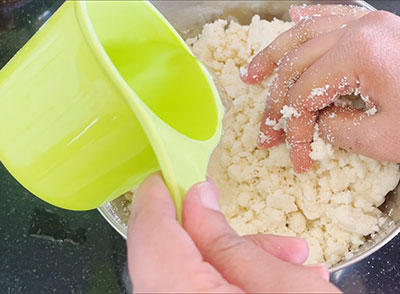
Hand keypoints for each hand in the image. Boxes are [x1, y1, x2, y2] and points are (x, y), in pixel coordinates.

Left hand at [126, 173, 339, 292]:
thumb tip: (198, 198)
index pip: (148, 233)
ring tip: (293, 263)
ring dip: (236, 263)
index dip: (155, 197)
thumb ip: (226, 239)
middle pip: (172, 257)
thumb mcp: (280, 287)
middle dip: (217, 236)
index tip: (166, 176)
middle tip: (260, 231)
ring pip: (190, 277)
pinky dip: (232, 284)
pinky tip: (278, 283)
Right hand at [242, 5, 399, 172]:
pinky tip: (292, 16)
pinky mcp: (379, 27)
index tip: (297, 158)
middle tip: (265, 133)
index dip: (294, 132)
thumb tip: (313, 124)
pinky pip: (334, 13)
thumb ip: (337, 130)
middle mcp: (358, 29)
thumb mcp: (386, 138)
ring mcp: (369, 23)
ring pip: (304, 34)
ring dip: (274, 56)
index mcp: (359, 53)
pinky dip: (309, 17)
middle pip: (296, 67)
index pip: (304, 97)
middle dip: (276, 105)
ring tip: (251, 75)